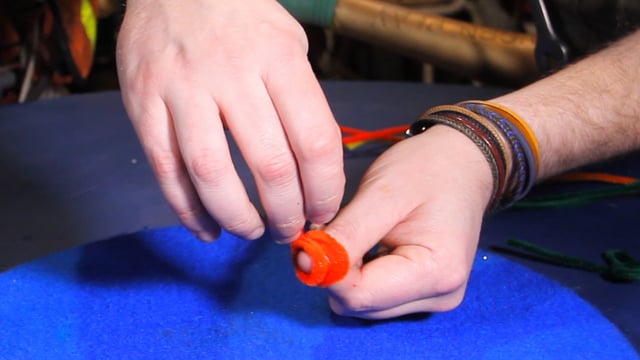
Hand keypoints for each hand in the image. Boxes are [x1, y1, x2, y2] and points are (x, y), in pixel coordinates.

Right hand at [116, 0, 344, 242]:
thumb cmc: (242, 16)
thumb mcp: (289, 43)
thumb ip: (301, 101)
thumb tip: (312, 169)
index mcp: (278, 59)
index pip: (315, 141)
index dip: (325, 189)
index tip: (324, 210)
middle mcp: (231, 74)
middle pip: (269, 165)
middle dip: (286, 213)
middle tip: (289, 229)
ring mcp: (181, 89)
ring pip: (211, 174)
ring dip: (237, 217)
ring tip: (252, 231)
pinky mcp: (143, 103)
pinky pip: (165, 169)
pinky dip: (187, 210)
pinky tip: (207, 227)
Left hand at [323, 126, 493, 318]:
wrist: (462, 163)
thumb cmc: (428, 169)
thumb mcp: (382, 194)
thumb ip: (346, 234)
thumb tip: (307, 264)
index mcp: (437, 273)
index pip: (359, 295)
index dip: (327, 270)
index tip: (313, 238)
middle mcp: (439, 296)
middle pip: (360, 304)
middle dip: (336, 271)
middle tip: (336, 228)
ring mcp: (432, 298)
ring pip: (363, 303)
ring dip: (347, 272)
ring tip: (358, 231)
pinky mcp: (422, 294)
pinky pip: (374, 296)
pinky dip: (360, 272)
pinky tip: (369, 243)